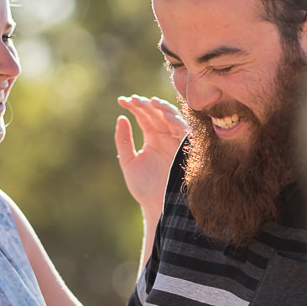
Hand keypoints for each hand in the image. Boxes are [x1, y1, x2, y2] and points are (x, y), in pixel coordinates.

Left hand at [115, 94, 186, 215]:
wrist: (157, 206)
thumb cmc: (144, 187)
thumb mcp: (128, 162)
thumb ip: (123, 140)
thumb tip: (121, 118)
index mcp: (153, 138)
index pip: (144, 116)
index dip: (134, 107)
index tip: (122, 100)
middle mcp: (166, 137)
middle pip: (157, 114)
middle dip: (146, 105)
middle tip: (133, 100)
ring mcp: (176, 141)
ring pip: (173, 118)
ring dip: (162, 108)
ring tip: (149, 102)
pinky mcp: (186, 149)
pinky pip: (185, 131)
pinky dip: (176, 121)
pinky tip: (164, 115)